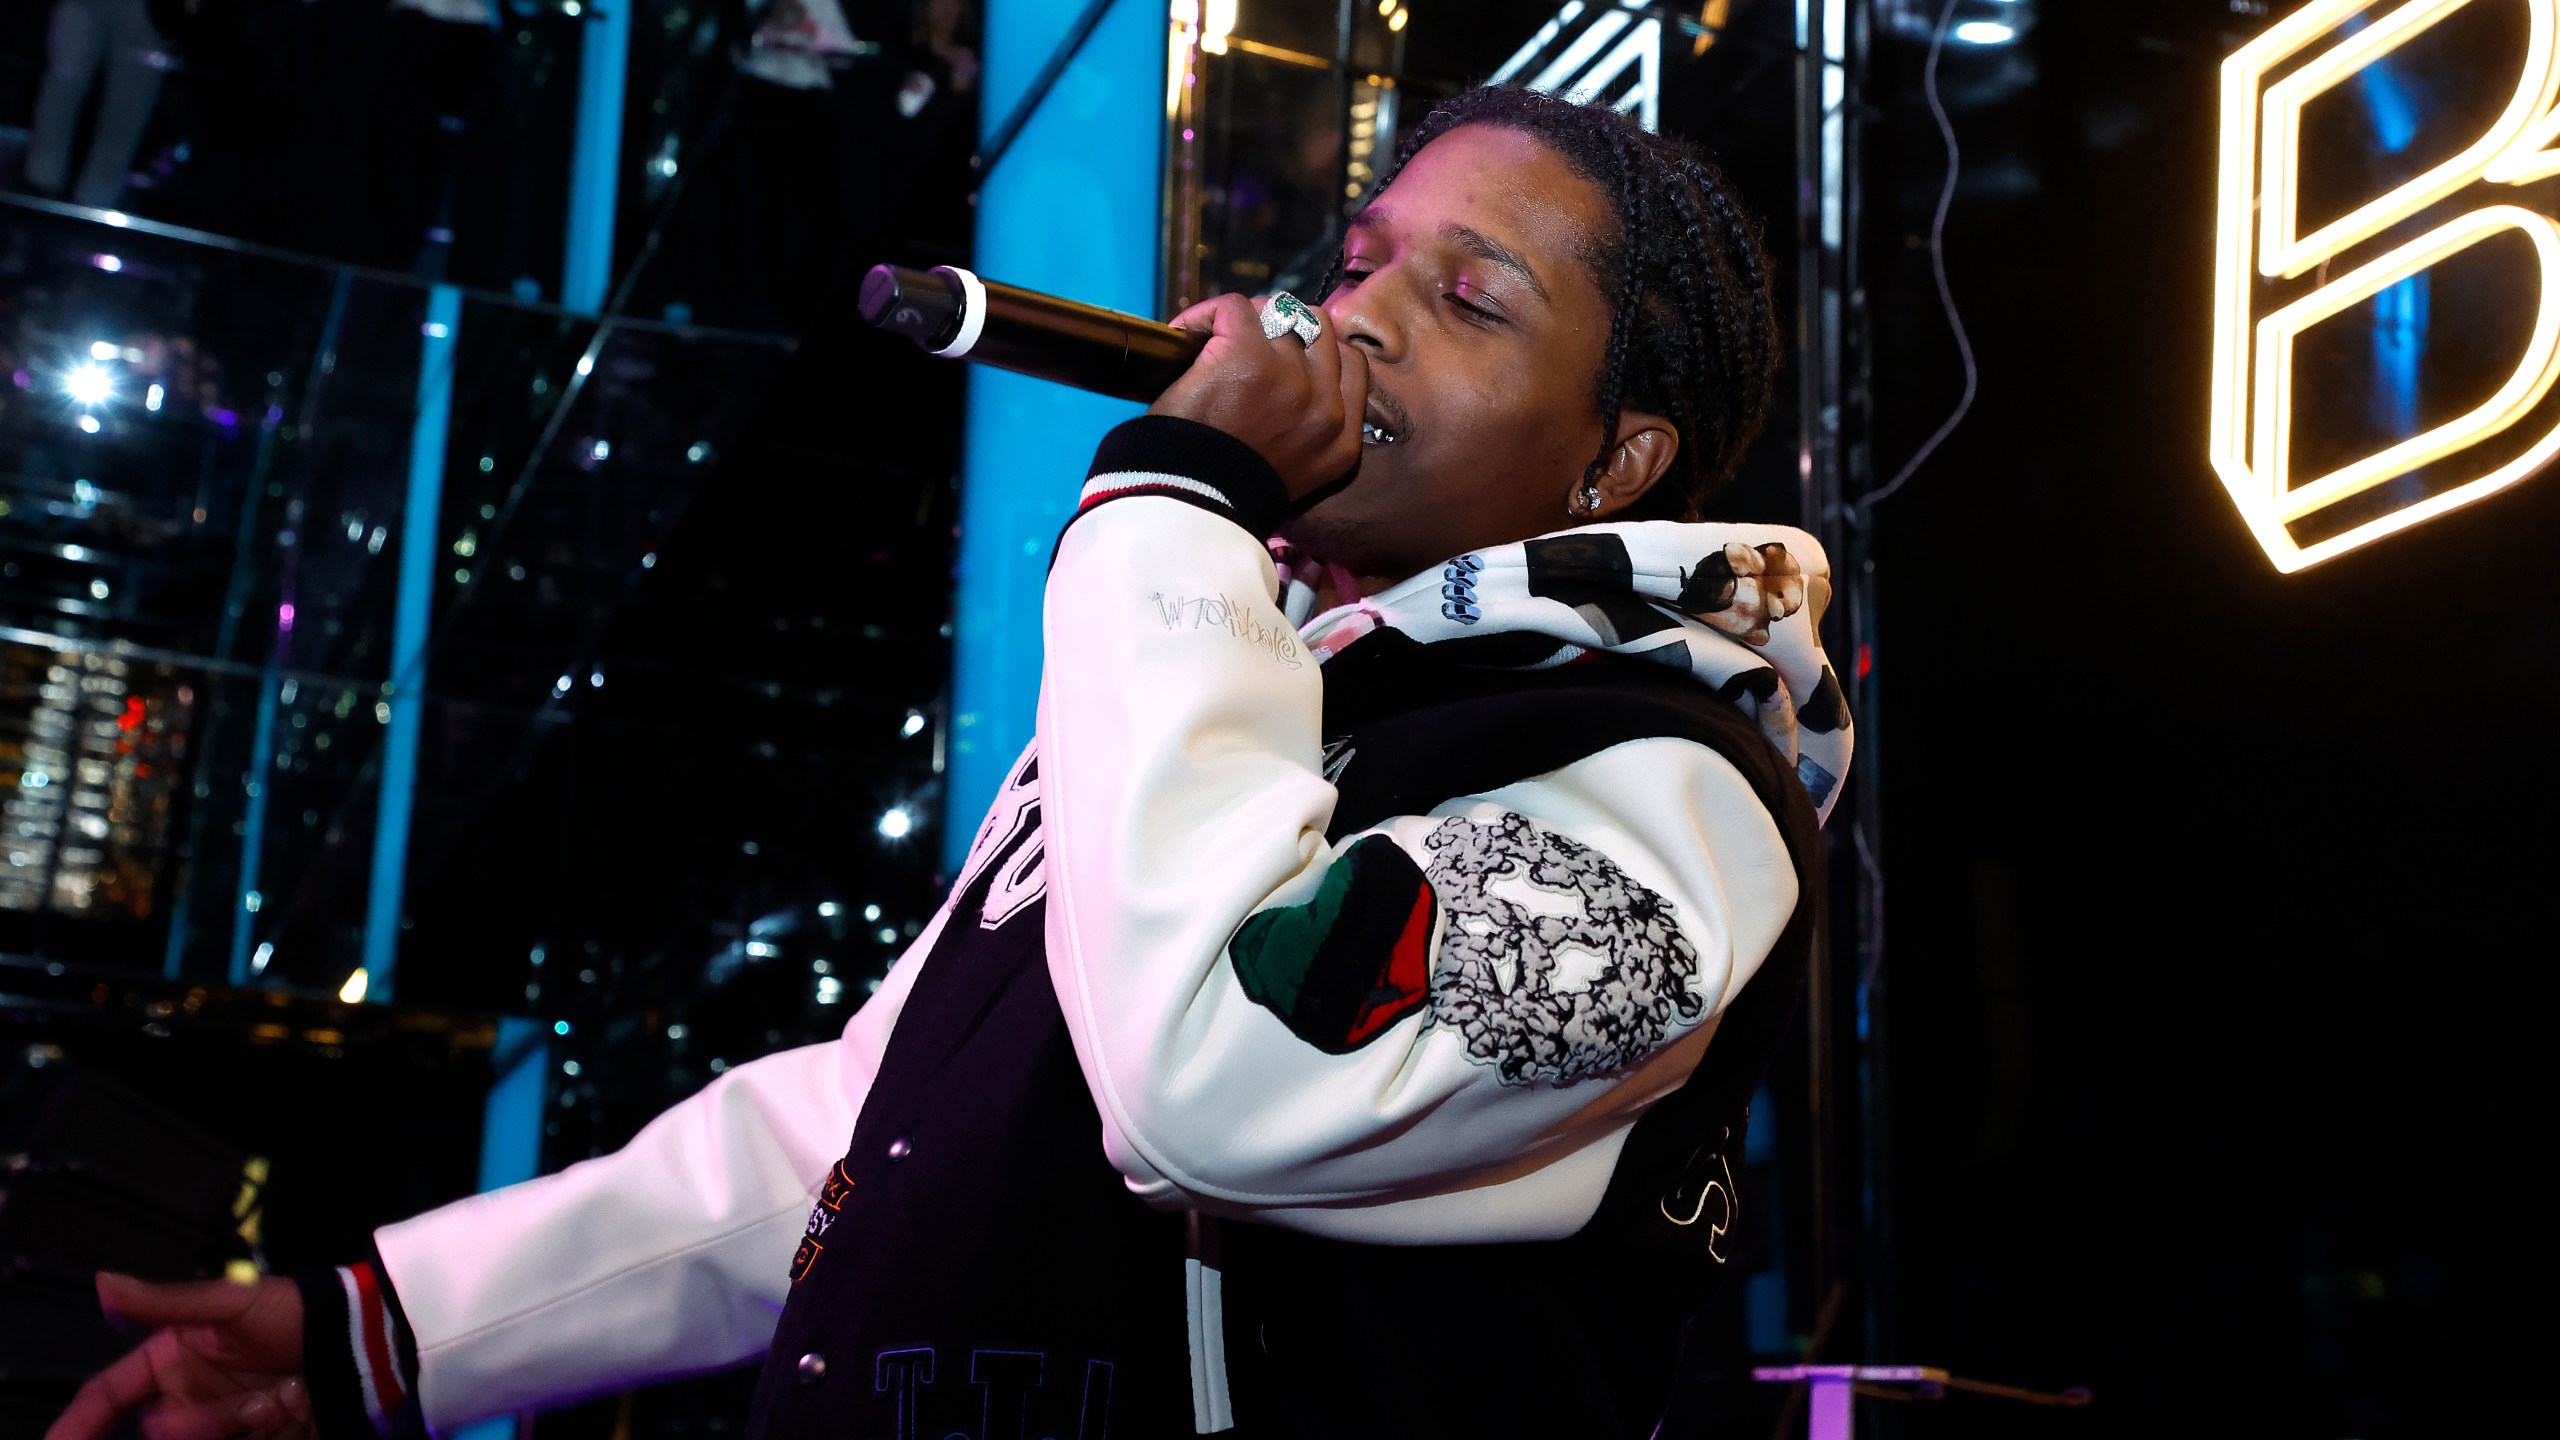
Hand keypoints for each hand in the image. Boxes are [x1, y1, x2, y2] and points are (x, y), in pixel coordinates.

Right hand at [48, 1273, 312, 1439]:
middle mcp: (186, 1398)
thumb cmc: (298, 1311)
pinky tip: (281, 1413)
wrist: (361, 1343)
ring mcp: (217, 1424)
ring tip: (275, 1400)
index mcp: (171, 1359)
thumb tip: (104, 1281)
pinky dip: (255, 1434)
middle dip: (189, 1424)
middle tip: (244, 1405)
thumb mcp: (234, 1300)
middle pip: (154, 1429)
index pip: (109, 1393)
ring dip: (230, 1422)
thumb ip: (167, 1301)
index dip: (80, 1421)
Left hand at [1151, 293, 1368, 501]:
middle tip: (1250, 344)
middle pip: (1318, 330)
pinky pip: (1233, 307)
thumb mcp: (1294, 476)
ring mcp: (1290, 377)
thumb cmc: (1225, 495)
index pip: (1352, 364)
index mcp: (1342, 441)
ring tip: (1218, 342)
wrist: (1187, 505)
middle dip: (1285, 330)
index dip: (1317, 350)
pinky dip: (1207, 315)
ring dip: (1250, 322)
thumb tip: (1296, 380)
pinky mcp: (1248, 355)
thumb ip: (1309, 433)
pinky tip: (1188, 336)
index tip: (1286, 356)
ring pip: (1279, 313)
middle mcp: (1326, 407)